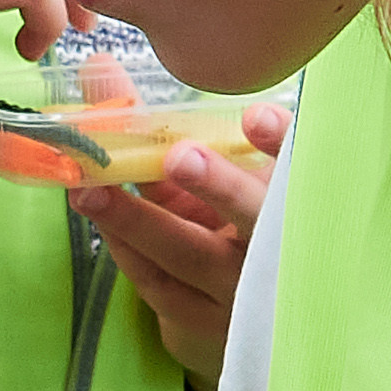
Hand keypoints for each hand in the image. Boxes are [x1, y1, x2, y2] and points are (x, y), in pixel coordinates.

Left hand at [68, 102, 288, 390]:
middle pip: (253, 218)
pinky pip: (160, 285)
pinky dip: (126, 248)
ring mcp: (240, 294)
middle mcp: (275, 250)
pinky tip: (98, 216)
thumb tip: (95, 66)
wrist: (243, 306)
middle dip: (217, 185)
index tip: (257, 116)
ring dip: (138, 221)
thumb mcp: (218, 169)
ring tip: (91, 189)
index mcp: (294, 202)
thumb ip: (160, 123)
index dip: (282, 143)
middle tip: (180, 155)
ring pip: (191, 256)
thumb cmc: (230, 217)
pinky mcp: (203, 323)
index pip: (298, 170)